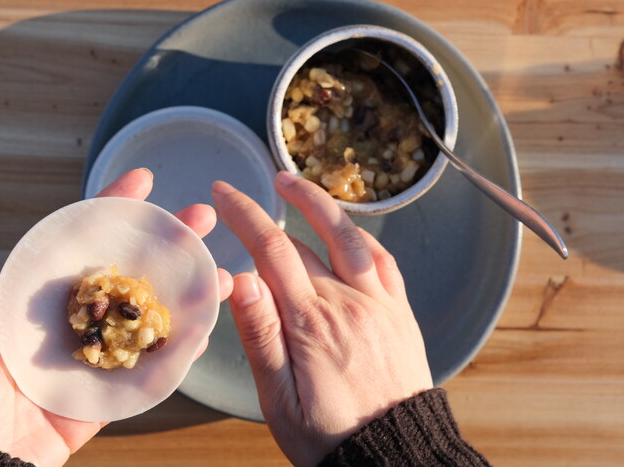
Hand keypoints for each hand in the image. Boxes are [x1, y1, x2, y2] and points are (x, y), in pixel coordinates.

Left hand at [0, 168, 232, 465]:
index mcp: (20, 309)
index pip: (73, 249)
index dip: (108, 212)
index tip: (142, 182)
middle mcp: (58, 334)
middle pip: (121, 281)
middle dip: (165, 248)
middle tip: (201, 221)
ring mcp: (79, 371)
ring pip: (140, 328)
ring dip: (183, 300)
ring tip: (219, 275)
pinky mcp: (92, 411)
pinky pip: (138, 382)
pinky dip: (173, 359)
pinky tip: (201, 331)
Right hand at [212, 171, 432, 466]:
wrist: (395, 456)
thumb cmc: (330, 436)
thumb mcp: (279, 401)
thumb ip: (261, 338)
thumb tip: (241, 281)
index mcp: (310, 322)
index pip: (270, 251)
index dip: (244, 215)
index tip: (224, 194)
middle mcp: (346, 302)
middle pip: (301, 242)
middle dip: (267, 212)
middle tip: (242, 195)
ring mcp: (377, 303)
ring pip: (347, 236)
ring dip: (319, 204)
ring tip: (293, 184)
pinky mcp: (398, 311)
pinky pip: (382, 259)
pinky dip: (361, 235)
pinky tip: (347, 227)